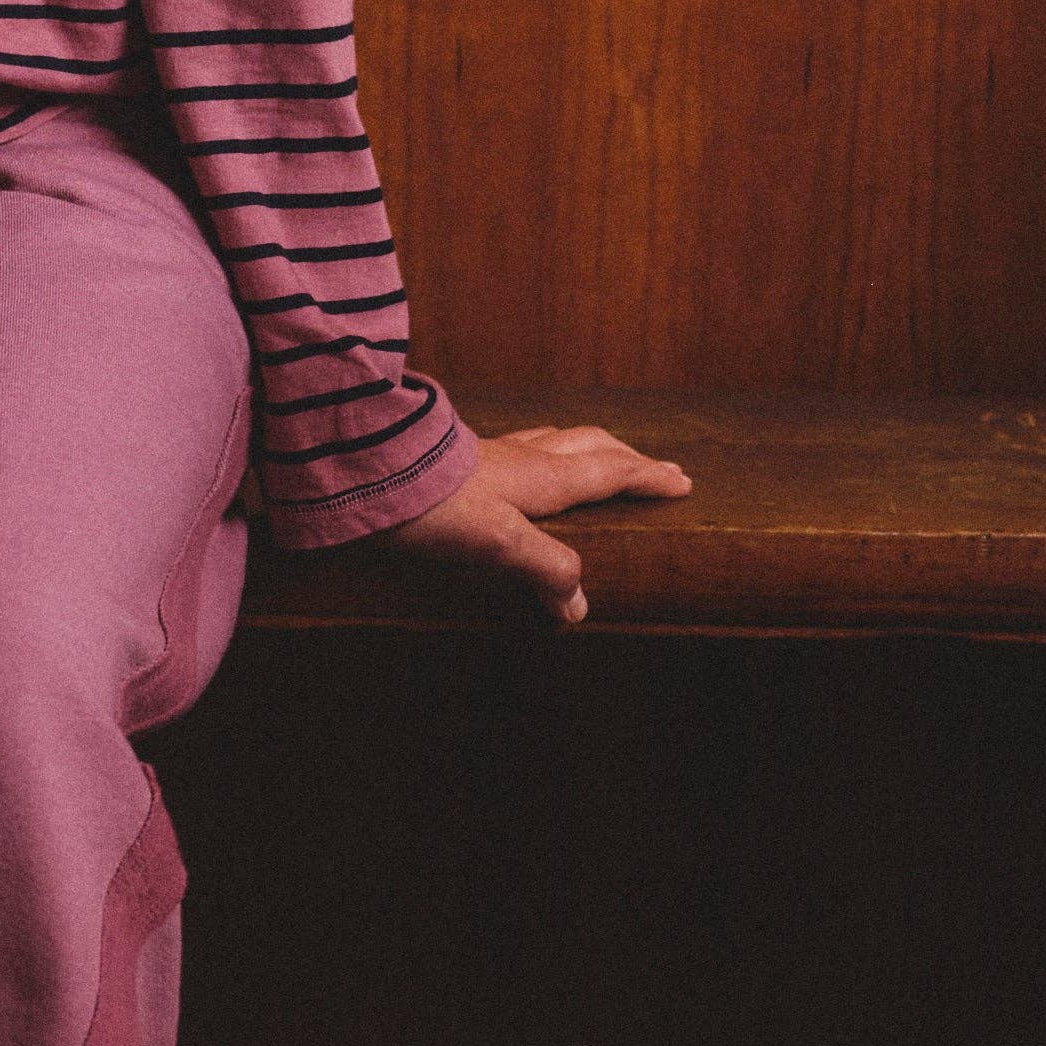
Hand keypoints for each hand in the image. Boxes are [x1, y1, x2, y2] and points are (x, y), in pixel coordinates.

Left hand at [378, 420, 693, 627]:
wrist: (363, 468)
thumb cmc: (432, 503)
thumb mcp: (500, 543)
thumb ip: (545, 569)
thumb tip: (579, 606)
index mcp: (543, 477)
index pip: (609, 472)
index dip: (646, 478)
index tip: (681, 481)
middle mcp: (522, 457)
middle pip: (587, 445)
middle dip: (624, 456)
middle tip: (651, 465)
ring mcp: (487, 452)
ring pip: (552, 440)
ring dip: (584, 448)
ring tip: (596, 456)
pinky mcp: (455, 457)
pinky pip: (518, 447)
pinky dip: (542, 452)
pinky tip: (521, 462)